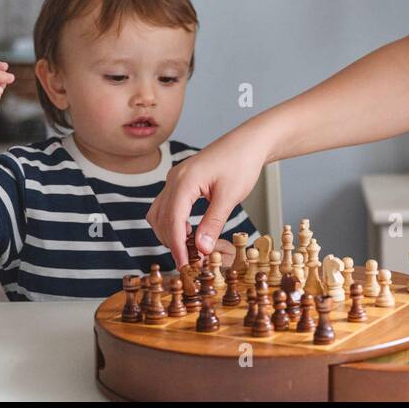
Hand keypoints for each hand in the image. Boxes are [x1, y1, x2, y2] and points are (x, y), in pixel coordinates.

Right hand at [147, 130, 267, 266]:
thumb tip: (201, 249)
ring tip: (189, 248)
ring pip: (159, 212)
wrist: (248, 142)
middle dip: (172, 241)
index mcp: (184, 181)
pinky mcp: (181, 180)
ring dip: (169, 232)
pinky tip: (189, 231)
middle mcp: (174, 178)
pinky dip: (173, 221)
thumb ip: (213, 223)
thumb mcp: (230, 197)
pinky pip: (167, 205)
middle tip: (190, 260)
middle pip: (161, 219)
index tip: (185, 265)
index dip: (177, 246)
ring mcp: (175, 178)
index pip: (172, 221)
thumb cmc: (241, 163)